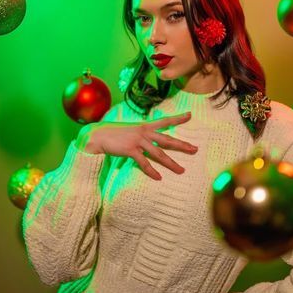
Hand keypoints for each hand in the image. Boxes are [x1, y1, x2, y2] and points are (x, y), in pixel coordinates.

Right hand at [75, 112, 197, 179]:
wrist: (97, 135)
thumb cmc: (112, 133)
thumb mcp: (130, 130)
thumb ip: (140, 134)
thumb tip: (147, 140)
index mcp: (144, 126)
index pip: (165, 121)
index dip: (177, 118)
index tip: (190, 115)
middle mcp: (144, 132)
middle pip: (167, 139)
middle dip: (182, 145)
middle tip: (195, 149)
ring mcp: (138, 141)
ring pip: (159, 153)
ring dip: (171, 163)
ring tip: (181, 171)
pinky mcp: (131, 150)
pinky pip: (144, 162)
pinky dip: (152, 171)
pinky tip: (159, 178)